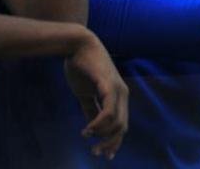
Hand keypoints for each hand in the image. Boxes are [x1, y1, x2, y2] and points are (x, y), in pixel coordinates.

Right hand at [64, 32, 129, 159]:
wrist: (77, 44)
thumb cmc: (81, 67)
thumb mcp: (86, 93)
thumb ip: (91, 109)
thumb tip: (91, 127)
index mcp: (119, 96)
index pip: (122, 124)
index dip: (114, 141)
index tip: (104, 155)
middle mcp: (122, 93)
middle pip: (122, 127)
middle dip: (110, 143)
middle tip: (95, 153)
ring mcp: (117, 89)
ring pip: (116, 122)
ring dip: (102, 136)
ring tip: (88, 138)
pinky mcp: (108, 85)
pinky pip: (108, 111)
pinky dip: (98, 124)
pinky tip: (87, 130)